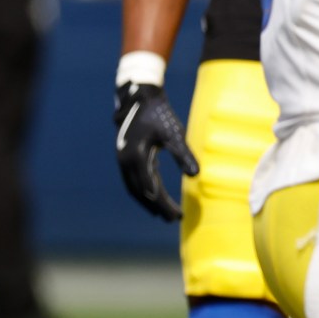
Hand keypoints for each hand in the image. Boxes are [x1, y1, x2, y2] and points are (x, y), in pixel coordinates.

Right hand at [114, 80, 197, 221]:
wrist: (139, 98)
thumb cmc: (159, 115)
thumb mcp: (174, 134)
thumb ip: (183, 155)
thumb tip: (195, 176)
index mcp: (136, 156)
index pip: (150, 186)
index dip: (162, 203)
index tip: (175, 215)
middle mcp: (125, 160)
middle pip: (140, 191)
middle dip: (156, 207)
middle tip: (173, 219)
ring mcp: (123, 159)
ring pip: (134, 188)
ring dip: (149, 202)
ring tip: (164, 215)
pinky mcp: (126, 157)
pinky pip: (133, 180)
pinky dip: (144, 191)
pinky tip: (156, 196)